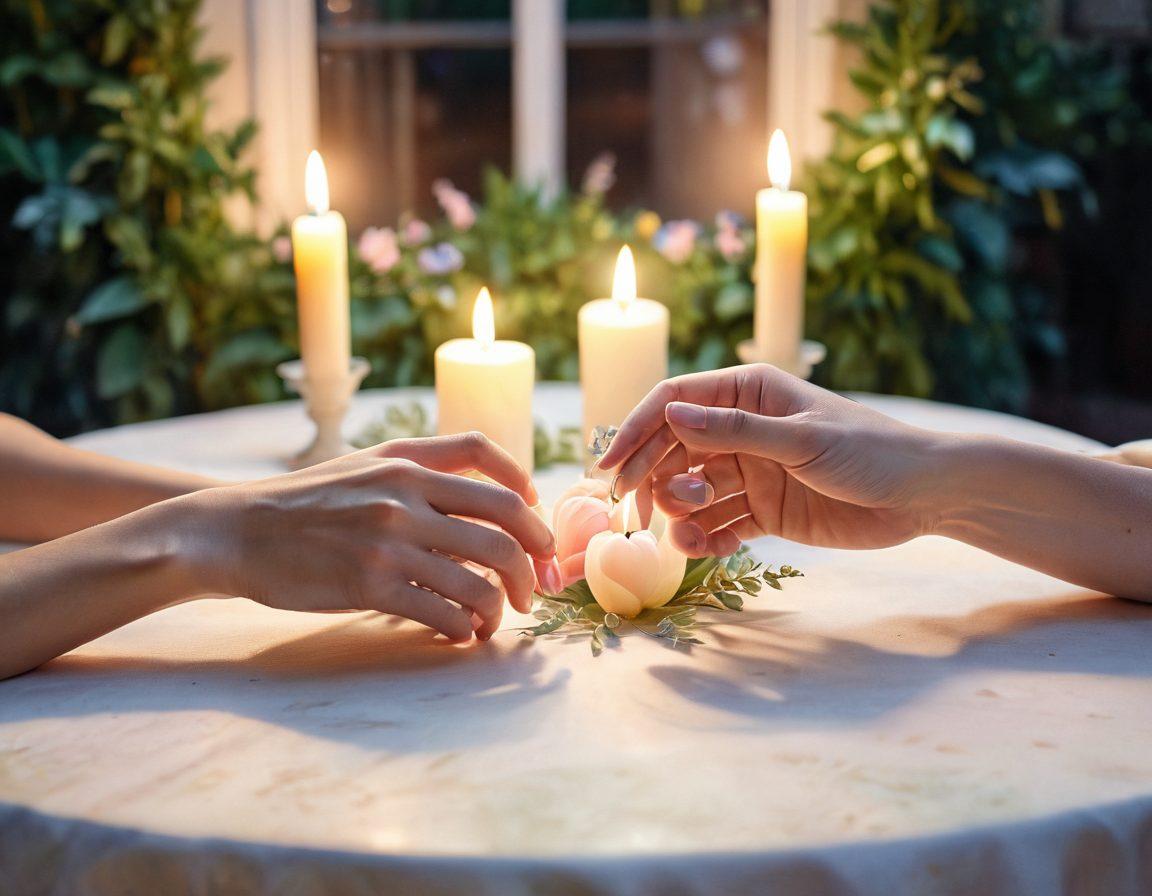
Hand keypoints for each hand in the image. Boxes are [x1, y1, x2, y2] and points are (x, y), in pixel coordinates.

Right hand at [187, 432, 554, 640]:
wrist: (237, 531)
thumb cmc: (306, 502)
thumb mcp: (364, 465)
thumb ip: (422, 468)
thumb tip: (489, 495)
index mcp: (406, 463)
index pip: (489, 463)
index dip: (528, 495)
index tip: (536, 530)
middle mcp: (404, 496)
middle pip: (503, 527)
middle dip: (533, 564)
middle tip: (535, 589)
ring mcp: (389, 541)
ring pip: (480, 577)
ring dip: (500, 605)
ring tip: (494, 620)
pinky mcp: (370, 585)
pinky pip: (443, 611)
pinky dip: (464, 628)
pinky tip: (461, 635)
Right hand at [598, 365, 947, 556]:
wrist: (922, 496)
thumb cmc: (870, 451)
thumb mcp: (802, 439)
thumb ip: (735, 432)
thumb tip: (670, 415)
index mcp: (747, 393)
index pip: (674, 402)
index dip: (638, 430)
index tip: (610, 465)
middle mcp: (741, 430)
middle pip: (672, 450)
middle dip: (651, 478)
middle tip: (635, 508)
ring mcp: (750, 472)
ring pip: (689, 491)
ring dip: (680, 511)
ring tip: (692, 528)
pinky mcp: (762, 512)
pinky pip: (717, 525)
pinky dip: (704, 539)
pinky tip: (707, 548)